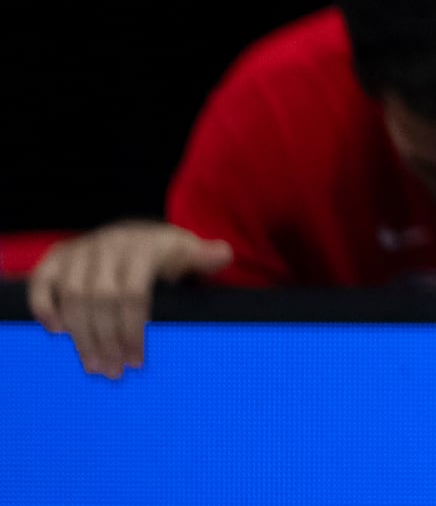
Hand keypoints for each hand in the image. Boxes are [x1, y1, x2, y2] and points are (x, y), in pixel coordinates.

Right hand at [27, 222, 233, 379]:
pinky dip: (44, 306)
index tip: (138, 362)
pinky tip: (56, 333)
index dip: (133, 331)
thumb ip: (203, 258)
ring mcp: (81, 250)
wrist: (138, 233)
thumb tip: (223, 254)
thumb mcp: (187, 252)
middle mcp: (108, 245)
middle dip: (106, 341)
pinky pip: (41, 281)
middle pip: (100, 299)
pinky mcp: (58, 256)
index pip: (133, 295)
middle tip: (113, 373)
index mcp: (142, 246)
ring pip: (72, 296)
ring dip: (80, 336)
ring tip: (93, 366)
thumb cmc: (165, 252)